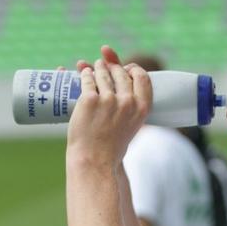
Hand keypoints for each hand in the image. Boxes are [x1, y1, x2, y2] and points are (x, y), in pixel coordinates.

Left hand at [66, 46, 151, 165]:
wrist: (96, 160)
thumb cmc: (112, 146)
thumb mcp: (132, 125)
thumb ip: (131, 107)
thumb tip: (123, 86)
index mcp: (142, 108)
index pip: (142, 77)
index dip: (134, 69)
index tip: (127, 68)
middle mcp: (128, 102)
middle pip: (121, 73)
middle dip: (113, 66)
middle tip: (106, 65)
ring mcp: (108, 100)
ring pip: (103, 74)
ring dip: (98, 67)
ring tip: (94, 66)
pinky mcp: (89, 100)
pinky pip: (87, 80)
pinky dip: (85, 74)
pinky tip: (84, 73)